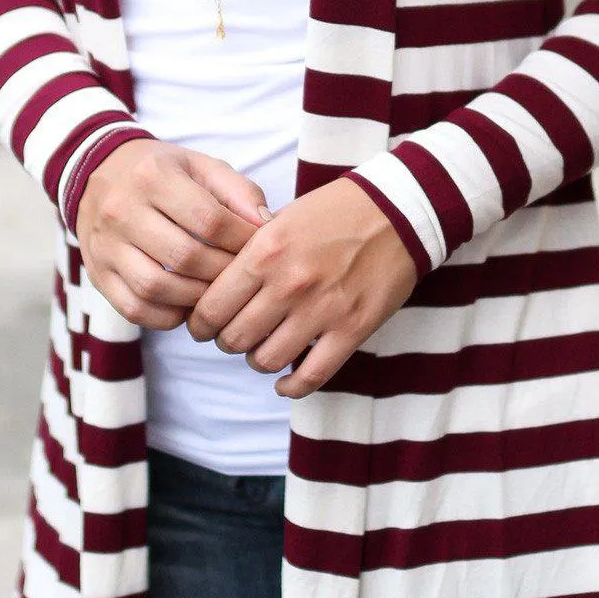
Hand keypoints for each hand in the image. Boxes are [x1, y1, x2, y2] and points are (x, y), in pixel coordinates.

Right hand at [74, 140, 270, 329]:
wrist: (100, 173)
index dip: (242, 240)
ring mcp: (106, 245)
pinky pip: (134, 308)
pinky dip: (166, 316)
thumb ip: (238, 191)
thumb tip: (267, 225)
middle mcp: (123, 209)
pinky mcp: (97, 273)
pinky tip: (186, 306)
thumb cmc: (162, 172)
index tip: (260, 249)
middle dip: (223, 274)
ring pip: (156, 288)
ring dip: (195, 299)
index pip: (209, 220)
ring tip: (216, 294)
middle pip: (185, 257)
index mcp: (153, 176)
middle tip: (243, 278)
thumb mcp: (200, 166)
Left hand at [186, 177, 418, 397]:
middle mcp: (288, 283)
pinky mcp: (352, 329)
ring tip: (263, 349)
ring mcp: (322, 309)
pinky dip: (291, 386)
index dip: (200, 324)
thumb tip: (219, 287)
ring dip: (257, 360)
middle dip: (227, 342)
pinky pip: (310, 377)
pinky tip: (285, 381)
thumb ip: (251, 253)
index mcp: (265, 251)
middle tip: (233, 336)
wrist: (398, 210)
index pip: (212, 307)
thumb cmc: (336, 210)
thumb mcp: (283, 218)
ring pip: (266, 360)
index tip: (204, 325)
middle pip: (234, 338)